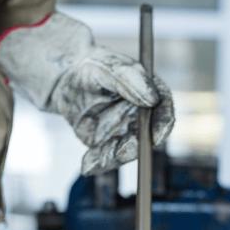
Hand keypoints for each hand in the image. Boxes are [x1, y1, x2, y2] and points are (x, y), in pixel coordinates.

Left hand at [0, 12, 174, 174]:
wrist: (64, 77)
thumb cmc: (91, 66)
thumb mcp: (109, 67)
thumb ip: (131, 81)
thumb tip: (153, 98)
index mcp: (149, 96)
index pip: (164, 113)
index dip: (163, 126)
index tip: (154, 137)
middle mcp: (140, 117)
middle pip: (145, 140)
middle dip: (132, 149)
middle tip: (118, 151)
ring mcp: (124, 132)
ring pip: (125, 153)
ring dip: (112, 159)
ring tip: (93, 161)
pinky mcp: (107, 142)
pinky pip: (106, 158)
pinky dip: (98, 163)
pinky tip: (88, 164)